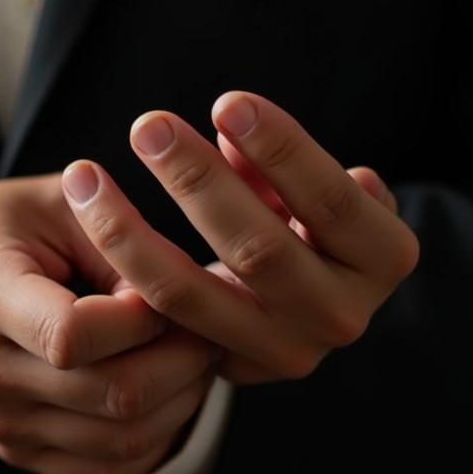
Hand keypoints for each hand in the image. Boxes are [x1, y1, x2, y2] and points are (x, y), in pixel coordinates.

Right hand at [0, 175, 217, 473]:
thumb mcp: (51, 202)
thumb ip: (118, 240)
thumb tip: (178, 297)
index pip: (76, 336)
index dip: (144, 319)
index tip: (165, 290)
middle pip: (111, 396)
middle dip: (183, 361)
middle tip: (206, 327)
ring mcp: (0, 420)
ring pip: (120, 442)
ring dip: (181, 404)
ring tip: (193, 358)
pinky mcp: (17, 449)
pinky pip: (105, 473)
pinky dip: (154, 444)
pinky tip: (167, 399)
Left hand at [62, 91, 419, 384]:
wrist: (311, 306)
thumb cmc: (310, 223)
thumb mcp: (308, 190)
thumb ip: (275, 165)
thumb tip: (225, 128)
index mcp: (385, 257)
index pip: (330, 200)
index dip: (280, 150)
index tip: (225, 101)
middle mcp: (343, 316)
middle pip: (257, 249)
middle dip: (196, 181)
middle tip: (147, 125)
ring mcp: (287, 353)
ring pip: (190, 295)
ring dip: (131, 232)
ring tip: (87, 178)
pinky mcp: (234, 372)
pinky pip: (163, 322)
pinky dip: (122, 273)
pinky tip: (87, 221)